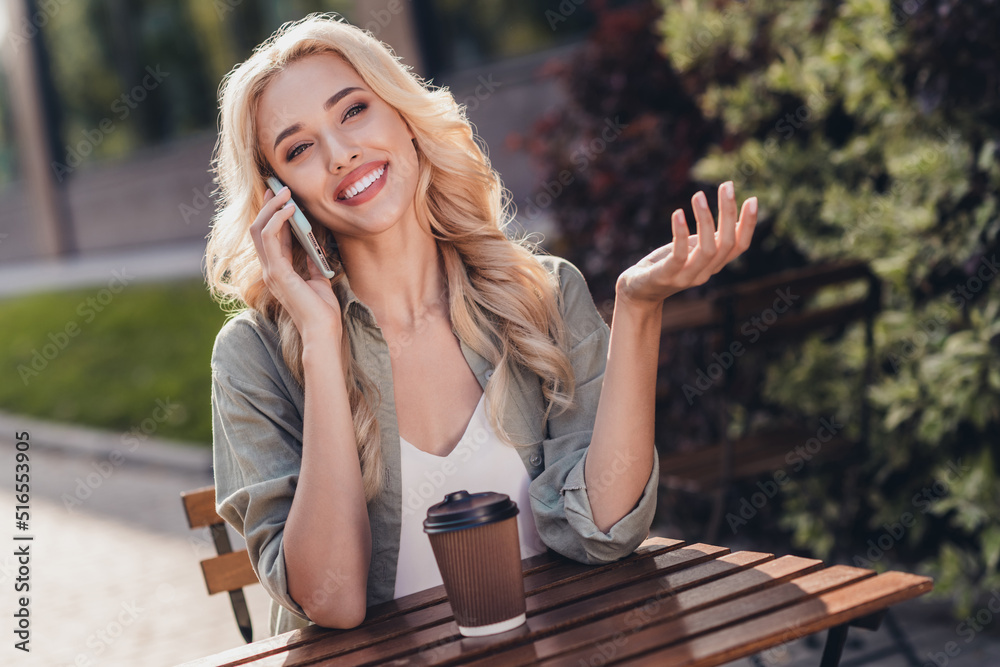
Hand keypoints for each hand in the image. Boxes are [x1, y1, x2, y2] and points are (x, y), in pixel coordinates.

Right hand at [249, 186, 341, 335]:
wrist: (323, 330)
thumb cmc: (322, 311)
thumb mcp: (317, 280)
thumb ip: (311, 264)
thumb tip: (312, 249)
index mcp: (278, 271)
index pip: (270, 236)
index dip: (273, 214)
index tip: (280, 195)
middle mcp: (270, 269)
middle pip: (259, 229)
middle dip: (267, 206)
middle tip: (278, 187)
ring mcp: (270, 271)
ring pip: (259, 230)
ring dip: (272, 208)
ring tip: (286, 193)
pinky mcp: (277, 272)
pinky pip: (269, 239)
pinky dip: (277, 220)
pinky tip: (290, 210)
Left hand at [615, 181, 757, 306]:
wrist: (639, 293)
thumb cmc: (666, 264)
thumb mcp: (692, 249)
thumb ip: (711, 238)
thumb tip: (733, 215)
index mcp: (713, 265)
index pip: (739, 246)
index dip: (748, 225)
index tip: (753, 199)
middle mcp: (704, 273)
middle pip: (725, 244)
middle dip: (728, 213)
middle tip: (727, 186)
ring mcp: (686, 277)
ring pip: (707, 250)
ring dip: (705, 220)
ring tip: (699, 195)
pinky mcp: (666, 276)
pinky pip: (679, 256)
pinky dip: (680, 233)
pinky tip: (678, 213)